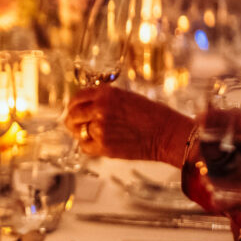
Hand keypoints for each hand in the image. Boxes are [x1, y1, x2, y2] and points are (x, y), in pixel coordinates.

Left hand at [64, 86, 194, 165]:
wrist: (168, 134)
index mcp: (105, 93)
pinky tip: (97, 144)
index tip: (73, 110)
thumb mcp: (126, 98)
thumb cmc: (152, 116)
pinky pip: (84, 147)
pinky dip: (88, 146)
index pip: (77, 98)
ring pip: (77, 131)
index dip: (73, 105)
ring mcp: (100, 127)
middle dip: (72, 120)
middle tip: (75, 125)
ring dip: (80, 133)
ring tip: (89, 134)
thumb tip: (85, 107)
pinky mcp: (103, 146)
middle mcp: (99, 108)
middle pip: (72, 115)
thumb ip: (105, 101)